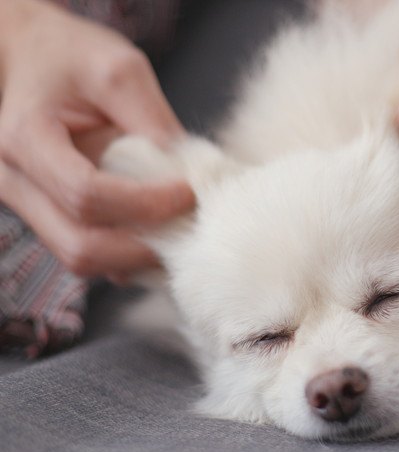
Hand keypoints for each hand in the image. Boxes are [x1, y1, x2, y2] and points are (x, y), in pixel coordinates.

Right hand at [0, 0, 192, 281]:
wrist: (29, 55)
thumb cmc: (70, 56)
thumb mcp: (118, 69)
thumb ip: (152, 118)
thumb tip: (189, 171)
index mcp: (24, 139)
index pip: (87, 195)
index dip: (146, 205)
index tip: (189, 193)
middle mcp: (14, 180)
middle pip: (79, 245)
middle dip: (142, 249)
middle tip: (189, 228)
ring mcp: (26, 202)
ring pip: (79, 257)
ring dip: (133, 256)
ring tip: (177, 232)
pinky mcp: (45, 213)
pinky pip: (83, 249)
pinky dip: (123, 253)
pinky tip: (157, 231)